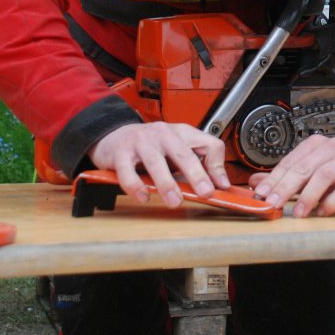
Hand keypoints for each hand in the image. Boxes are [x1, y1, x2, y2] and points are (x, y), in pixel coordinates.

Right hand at [88, 122, 230, 207]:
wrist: (114, 136)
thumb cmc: (150, 146)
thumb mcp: (177, 149)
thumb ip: (199, 163)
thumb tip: (221, 184)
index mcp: (182, 133)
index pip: (208, 144)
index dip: (217, 165)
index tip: (221, 187)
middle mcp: (163, 134)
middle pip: (183, 153)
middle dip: (196, 174)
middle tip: (204, 192)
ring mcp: (141, 141)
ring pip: (155, 161)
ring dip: (166, 183)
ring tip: (174, 200)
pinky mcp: (121, 153)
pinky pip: (128, 170)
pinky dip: (136, 185)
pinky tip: (143, 196)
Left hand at [248, 135, 334, 217]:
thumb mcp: (311, 171)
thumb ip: (284, 177)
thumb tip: (254, 182)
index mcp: (315, 145)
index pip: (290, 161)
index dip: (274, 179)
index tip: (260, 195)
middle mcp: (332, 148)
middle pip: (304, 168)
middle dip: (286, 187)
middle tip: (272, 204)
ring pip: (324, 175)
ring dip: (308, 195)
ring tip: (298, 212)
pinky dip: (332, 201)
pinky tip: (322, 212)